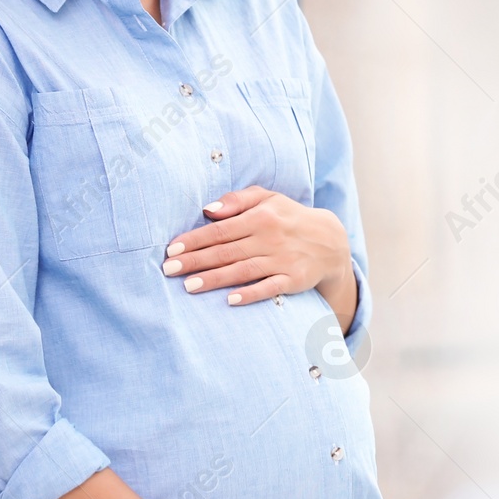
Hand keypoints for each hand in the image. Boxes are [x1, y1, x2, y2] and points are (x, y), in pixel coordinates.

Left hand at [161, 186, 348, 306]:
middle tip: (168, 270)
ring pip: (243, 270)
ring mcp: (282, 259)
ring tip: (188, 286)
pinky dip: (251, 294)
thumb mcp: (268, 198)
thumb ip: (237, 200)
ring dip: (214, 279)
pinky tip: (231, 300)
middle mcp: (270, 237)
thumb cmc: (289, 217)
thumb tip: (208, 210)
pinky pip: (270, 287)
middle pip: (226, 251)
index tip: (171, 249)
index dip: (194, 240)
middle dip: (195, 261)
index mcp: (260, 216)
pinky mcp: (293, 279)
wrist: (330, 240)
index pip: (221, 229)